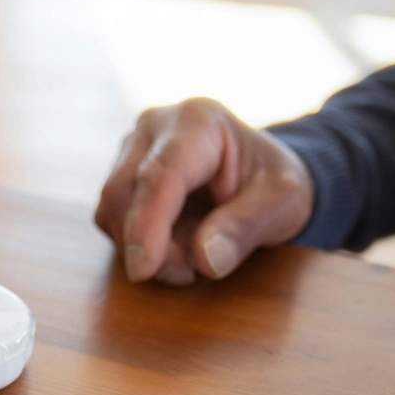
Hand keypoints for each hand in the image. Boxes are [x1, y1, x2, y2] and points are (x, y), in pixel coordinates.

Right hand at [94, 98, 315, 284]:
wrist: (259, 175)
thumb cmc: (273, 183)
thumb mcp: (284, 203)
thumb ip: (247, 227)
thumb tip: (205, 259)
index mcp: (198, 121)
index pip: (159, 175)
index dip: (146, 224)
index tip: (142, 270)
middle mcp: (154, 127)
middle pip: (123, 193)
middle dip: (148, 244)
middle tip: (189, 272)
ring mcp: (131, 150)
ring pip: (111, 210)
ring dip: (142, 248)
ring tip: (188, 258)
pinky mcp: (120, 176)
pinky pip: (111, 220)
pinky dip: (136, 244)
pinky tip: (172, 247)